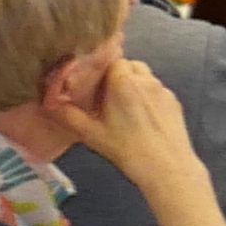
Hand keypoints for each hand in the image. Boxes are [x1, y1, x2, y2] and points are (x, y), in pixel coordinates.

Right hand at [69, 58, 211, 207]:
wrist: (166, 166)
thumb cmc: (125, 148)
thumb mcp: (90, 133)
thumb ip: (68, 115)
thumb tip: (49, 103)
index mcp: (124, 81)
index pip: (111, 60)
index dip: (100, 70)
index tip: (92, 85)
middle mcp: (146, 79)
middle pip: (129, 65)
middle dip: (116, 76)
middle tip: (104, 97)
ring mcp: (163, 89)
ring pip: (145, 76)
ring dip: (132, 84)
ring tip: (122, 107)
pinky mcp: (175, 101)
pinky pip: (157, 90)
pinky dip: (147, 96)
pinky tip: (141, 117)